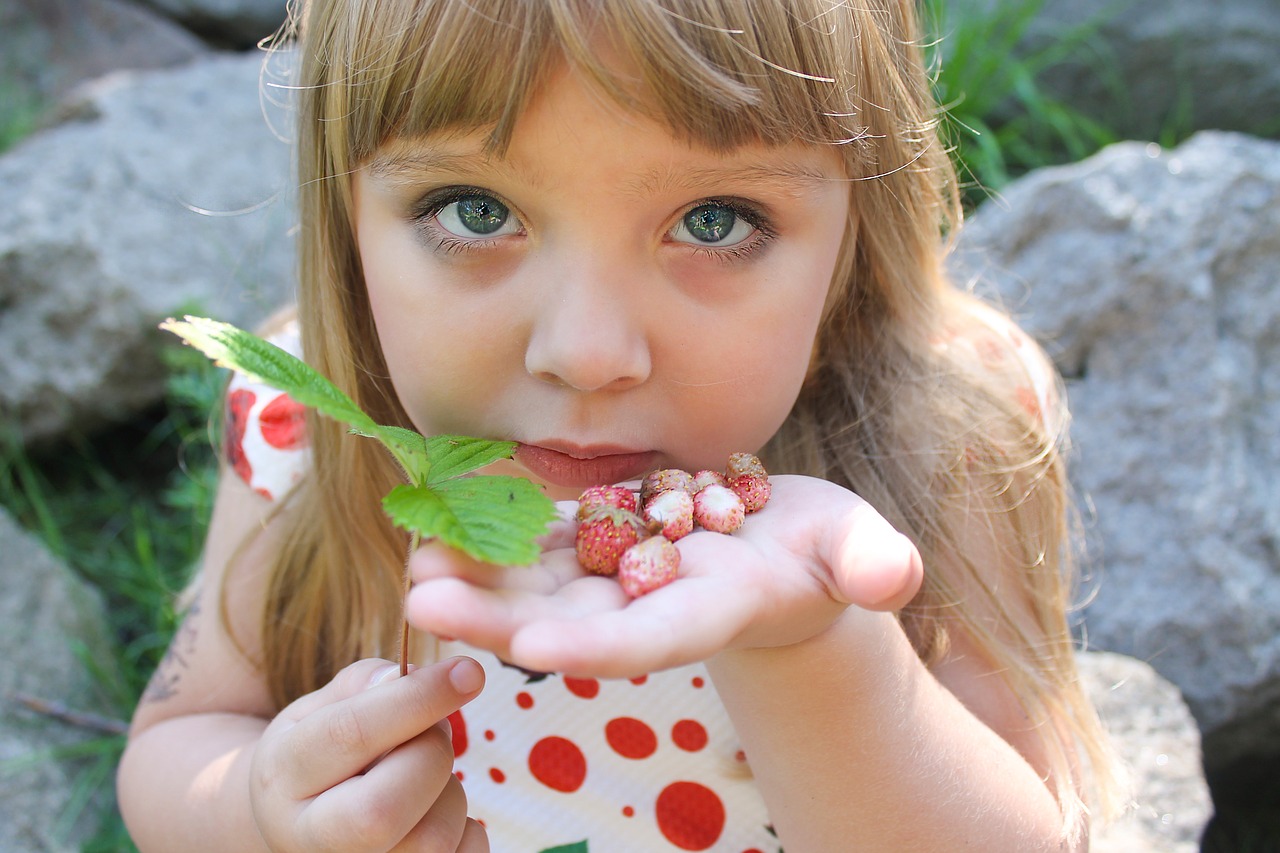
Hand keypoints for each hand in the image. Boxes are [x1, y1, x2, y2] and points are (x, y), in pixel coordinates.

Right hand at [249, 657, 488, 852]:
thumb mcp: (318, 708)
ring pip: (429, 841)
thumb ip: (364, 685)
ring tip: (426, 776)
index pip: (349, 735)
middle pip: (384, 810)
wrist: (293, 819)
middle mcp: (307, 836)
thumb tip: (410, 677)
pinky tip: (436, 810)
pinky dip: (468, 830)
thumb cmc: (318, 753)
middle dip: (431, 756)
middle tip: (432, 733)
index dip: (417, 699)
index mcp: (283, 773)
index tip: (468, 672)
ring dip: (450, 793)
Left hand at [404, 475, 921, 677]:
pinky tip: (440, 513)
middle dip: (496, 618)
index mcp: (709, 611)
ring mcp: (616, 577)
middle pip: (567, 621)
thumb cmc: (830, 552)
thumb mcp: (859, 550)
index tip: (536, 650)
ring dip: (474, 578)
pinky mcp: (597, 543)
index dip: (596, 645)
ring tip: (412, 557)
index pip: (650, 639)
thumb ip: (872, 564)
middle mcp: (648, 604)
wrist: (781, 549)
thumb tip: (891, 577)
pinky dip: (490, 533)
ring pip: (536, 585)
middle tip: (423, 599)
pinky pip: (535, 543)